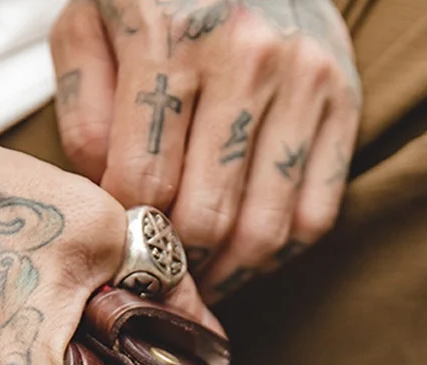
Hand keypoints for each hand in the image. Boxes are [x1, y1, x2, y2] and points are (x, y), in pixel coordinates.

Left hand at [51, 0, 360, 301]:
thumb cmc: (155, 0)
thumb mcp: (90, 28)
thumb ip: (82, 112)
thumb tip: (110, 198)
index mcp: (168, 36)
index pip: (144, 180)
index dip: (128, 231)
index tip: (124, 245)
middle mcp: (247, 56)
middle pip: (205, 216)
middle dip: (176, 260)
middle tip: (161, 270)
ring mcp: (305, 80)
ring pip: (263, 229)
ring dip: (226, 272)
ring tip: (200, 274)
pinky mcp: (344, 102)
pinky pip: (315, 217)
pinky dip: (276, 256)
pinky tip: (244, 254)